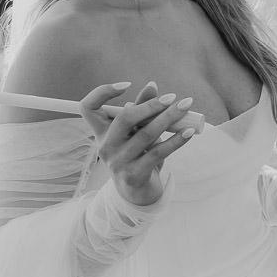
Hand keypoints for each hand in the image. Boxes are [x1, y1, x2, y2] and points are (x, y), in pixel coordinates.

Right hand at [79, 81, 196, 204]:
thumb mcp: (136, 132)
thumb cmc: (137, 155)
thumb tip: (152, 85)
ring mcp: (118, 162)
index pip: (87, 107)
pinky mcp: (134, 175)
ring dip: (169, 118)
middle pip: (124, 118)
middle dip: (151, 105)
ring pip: (146, 135)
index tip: (126, 85)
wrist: (137, 192)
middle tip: (173, 98)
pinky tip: (188, 132)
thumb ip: (142, 110)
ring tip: (186, 107)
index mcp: (102, 132)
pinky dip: (176, 140)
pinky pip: (158, 153)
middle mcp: (106, 146)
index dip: (102, 92)